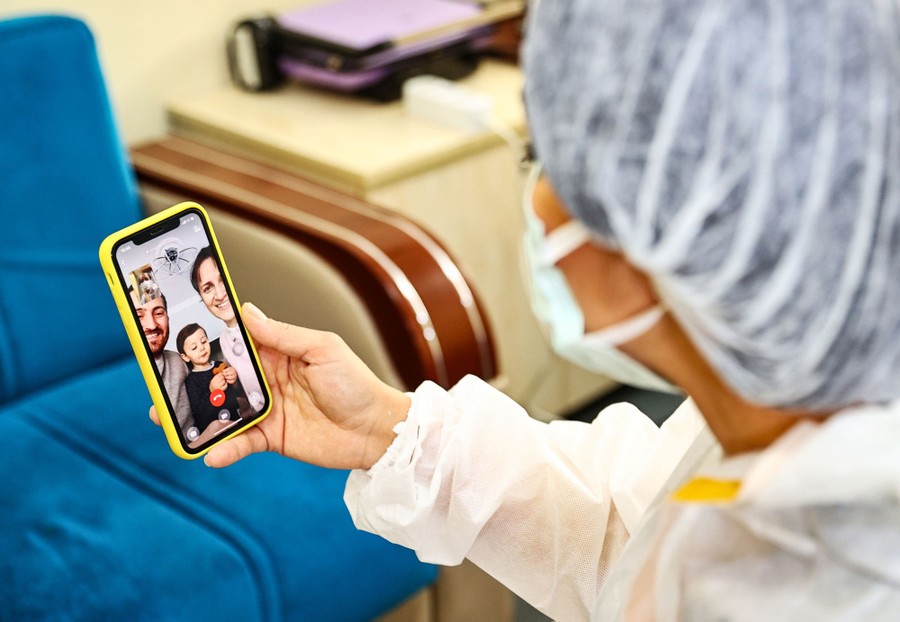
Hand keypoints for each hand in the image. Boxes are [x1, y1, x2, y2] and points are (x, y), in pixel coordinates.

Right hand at [150, 303, 409, 469]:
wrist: (376, 430)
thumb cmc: (356, 383)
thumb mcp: (322, 349)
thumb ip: (282, 336)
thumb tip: (245, 312)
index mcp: (278, 352)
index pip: (236, 342)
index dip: (209, 337)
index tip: (177, 332)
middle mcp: (267, 379)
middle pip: (221, 377)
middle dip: (190, 378)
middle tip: (158, 380)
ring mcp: (267, 409)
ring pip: (223, 410)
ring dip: (195, 414)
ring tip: (165, 417)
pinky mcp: (272, 438)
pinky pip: (241, 441)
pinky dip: (225, 448)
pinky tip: (210, 454)